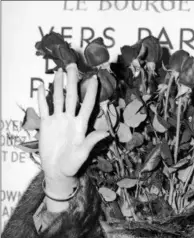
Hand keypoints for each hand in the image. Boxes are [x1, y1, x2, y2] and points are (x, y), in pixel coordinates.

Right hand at [38, 64, 108, 197]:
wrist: (57, 171)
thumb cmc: (73, 164)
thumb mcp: (83, 153)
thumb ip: (92, 141)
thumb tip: (106, 132)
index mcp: (81, 124)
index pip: (87, 104)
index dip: (91, 91)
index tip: (94, 78)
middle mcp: (70, 119)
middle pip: (72, 96)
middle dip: (73, 81)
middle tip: (73, 65)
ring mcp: (58, 120)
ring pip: (58, 99)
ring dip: (58, 86)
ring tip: (59, 72)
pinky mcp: (46, 125)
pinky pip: (44, 108)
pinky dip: (42, 98)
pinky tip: (42, 87)